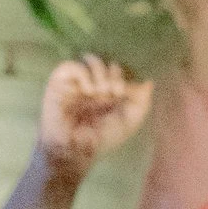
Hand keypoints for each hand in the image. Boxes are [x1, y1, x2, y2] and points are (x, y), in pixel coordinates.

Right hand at [37, 52, 153, 177]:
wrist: (75, 150)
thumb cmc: (101, 139)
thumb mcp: (129, 122)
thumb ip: (141, 102)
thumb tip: (148, 81)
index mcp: (111, 89)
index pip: (124, 69)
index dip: (128, 75)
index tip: (126, 93)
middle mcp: (95, 82)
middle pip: (108, 61)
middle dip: (117, 74)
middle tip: (115, 92)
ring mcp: (78, 81)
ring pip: (91, 58)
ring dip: (102, 72)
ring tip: (101, 91)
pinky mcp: (60, 82)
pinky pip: (72, 65)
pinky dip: (84, 74)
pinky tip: (88, 90)